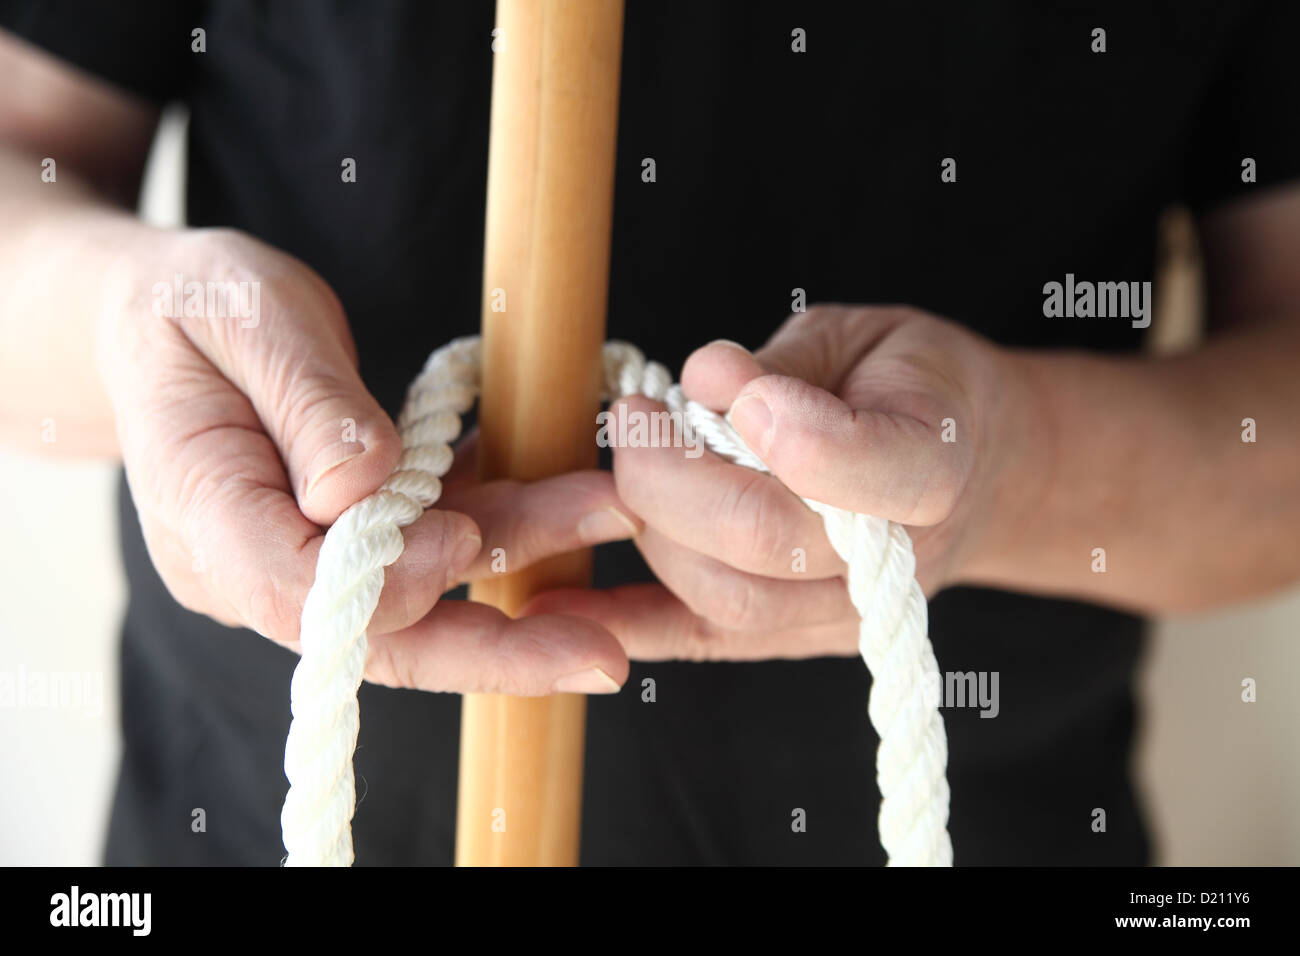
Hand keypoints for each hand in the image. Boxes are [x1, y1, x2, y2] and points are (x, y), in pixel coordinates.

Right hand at [96, 227, 634, 693]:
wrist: (165, 322)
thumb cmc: (194, 308)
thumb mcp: (244, 317)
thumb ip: (307, 403)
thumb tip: (361, 487)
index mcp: (205, 517)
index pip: (300, 593)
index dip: (390, 580)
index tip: (461, 538)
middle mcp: (253, 568)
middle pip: (381, 639)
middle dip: (496, 650)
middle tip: (602, 655)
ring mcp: (305, 566)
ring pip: (426, 603)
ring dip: (524, 574)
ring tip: (614, 527)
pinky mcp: (350, 546)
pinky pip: (433, 555)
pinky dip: (506, 533)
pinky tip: (577, 508)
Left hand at [523, 305, 1038, 660]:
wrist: (966, 468)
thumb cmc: (906, 386)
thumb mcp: (863, 337)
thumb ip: (787, 362)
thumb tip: (700, 380)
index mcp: (934, 465)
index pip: (869, 472)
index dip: (786, 428)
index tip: (730, 379)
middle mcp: (895, 563)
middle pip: (766, 538)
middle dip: (671, 472)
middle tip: (636, 413)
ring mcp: (842, 614)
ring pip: (722, 594)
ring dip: (650, 523)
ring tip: (635, 458)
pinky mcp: (790, 636)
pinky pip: (698, 638)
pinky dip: (625, 621)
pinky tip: (559, 600)